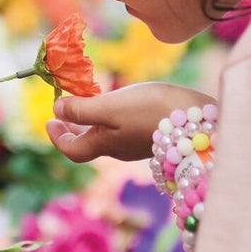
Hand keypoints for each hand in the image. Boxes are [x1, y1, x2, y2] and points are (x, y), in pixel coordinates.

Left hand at [46, 82, 213, 163]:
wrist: (200, 121)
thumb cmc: (153, 112)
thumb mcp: (112, 107)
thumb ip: (83, 110)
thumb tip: (57, 109)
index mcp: (105, 145)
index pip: (72, 149)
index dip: (57, 137)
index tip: (49, 120)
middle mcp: (120, 149)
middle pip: (89, 144)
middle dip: (74, 128)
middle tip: (64, 112)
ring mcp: (139, 144)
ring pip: (107, 137)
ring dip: (93, 122)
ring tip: (90, 102)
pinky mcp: (156, 134)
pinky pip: (125, 130)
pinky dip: (114, 119)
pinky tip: (122, 103)